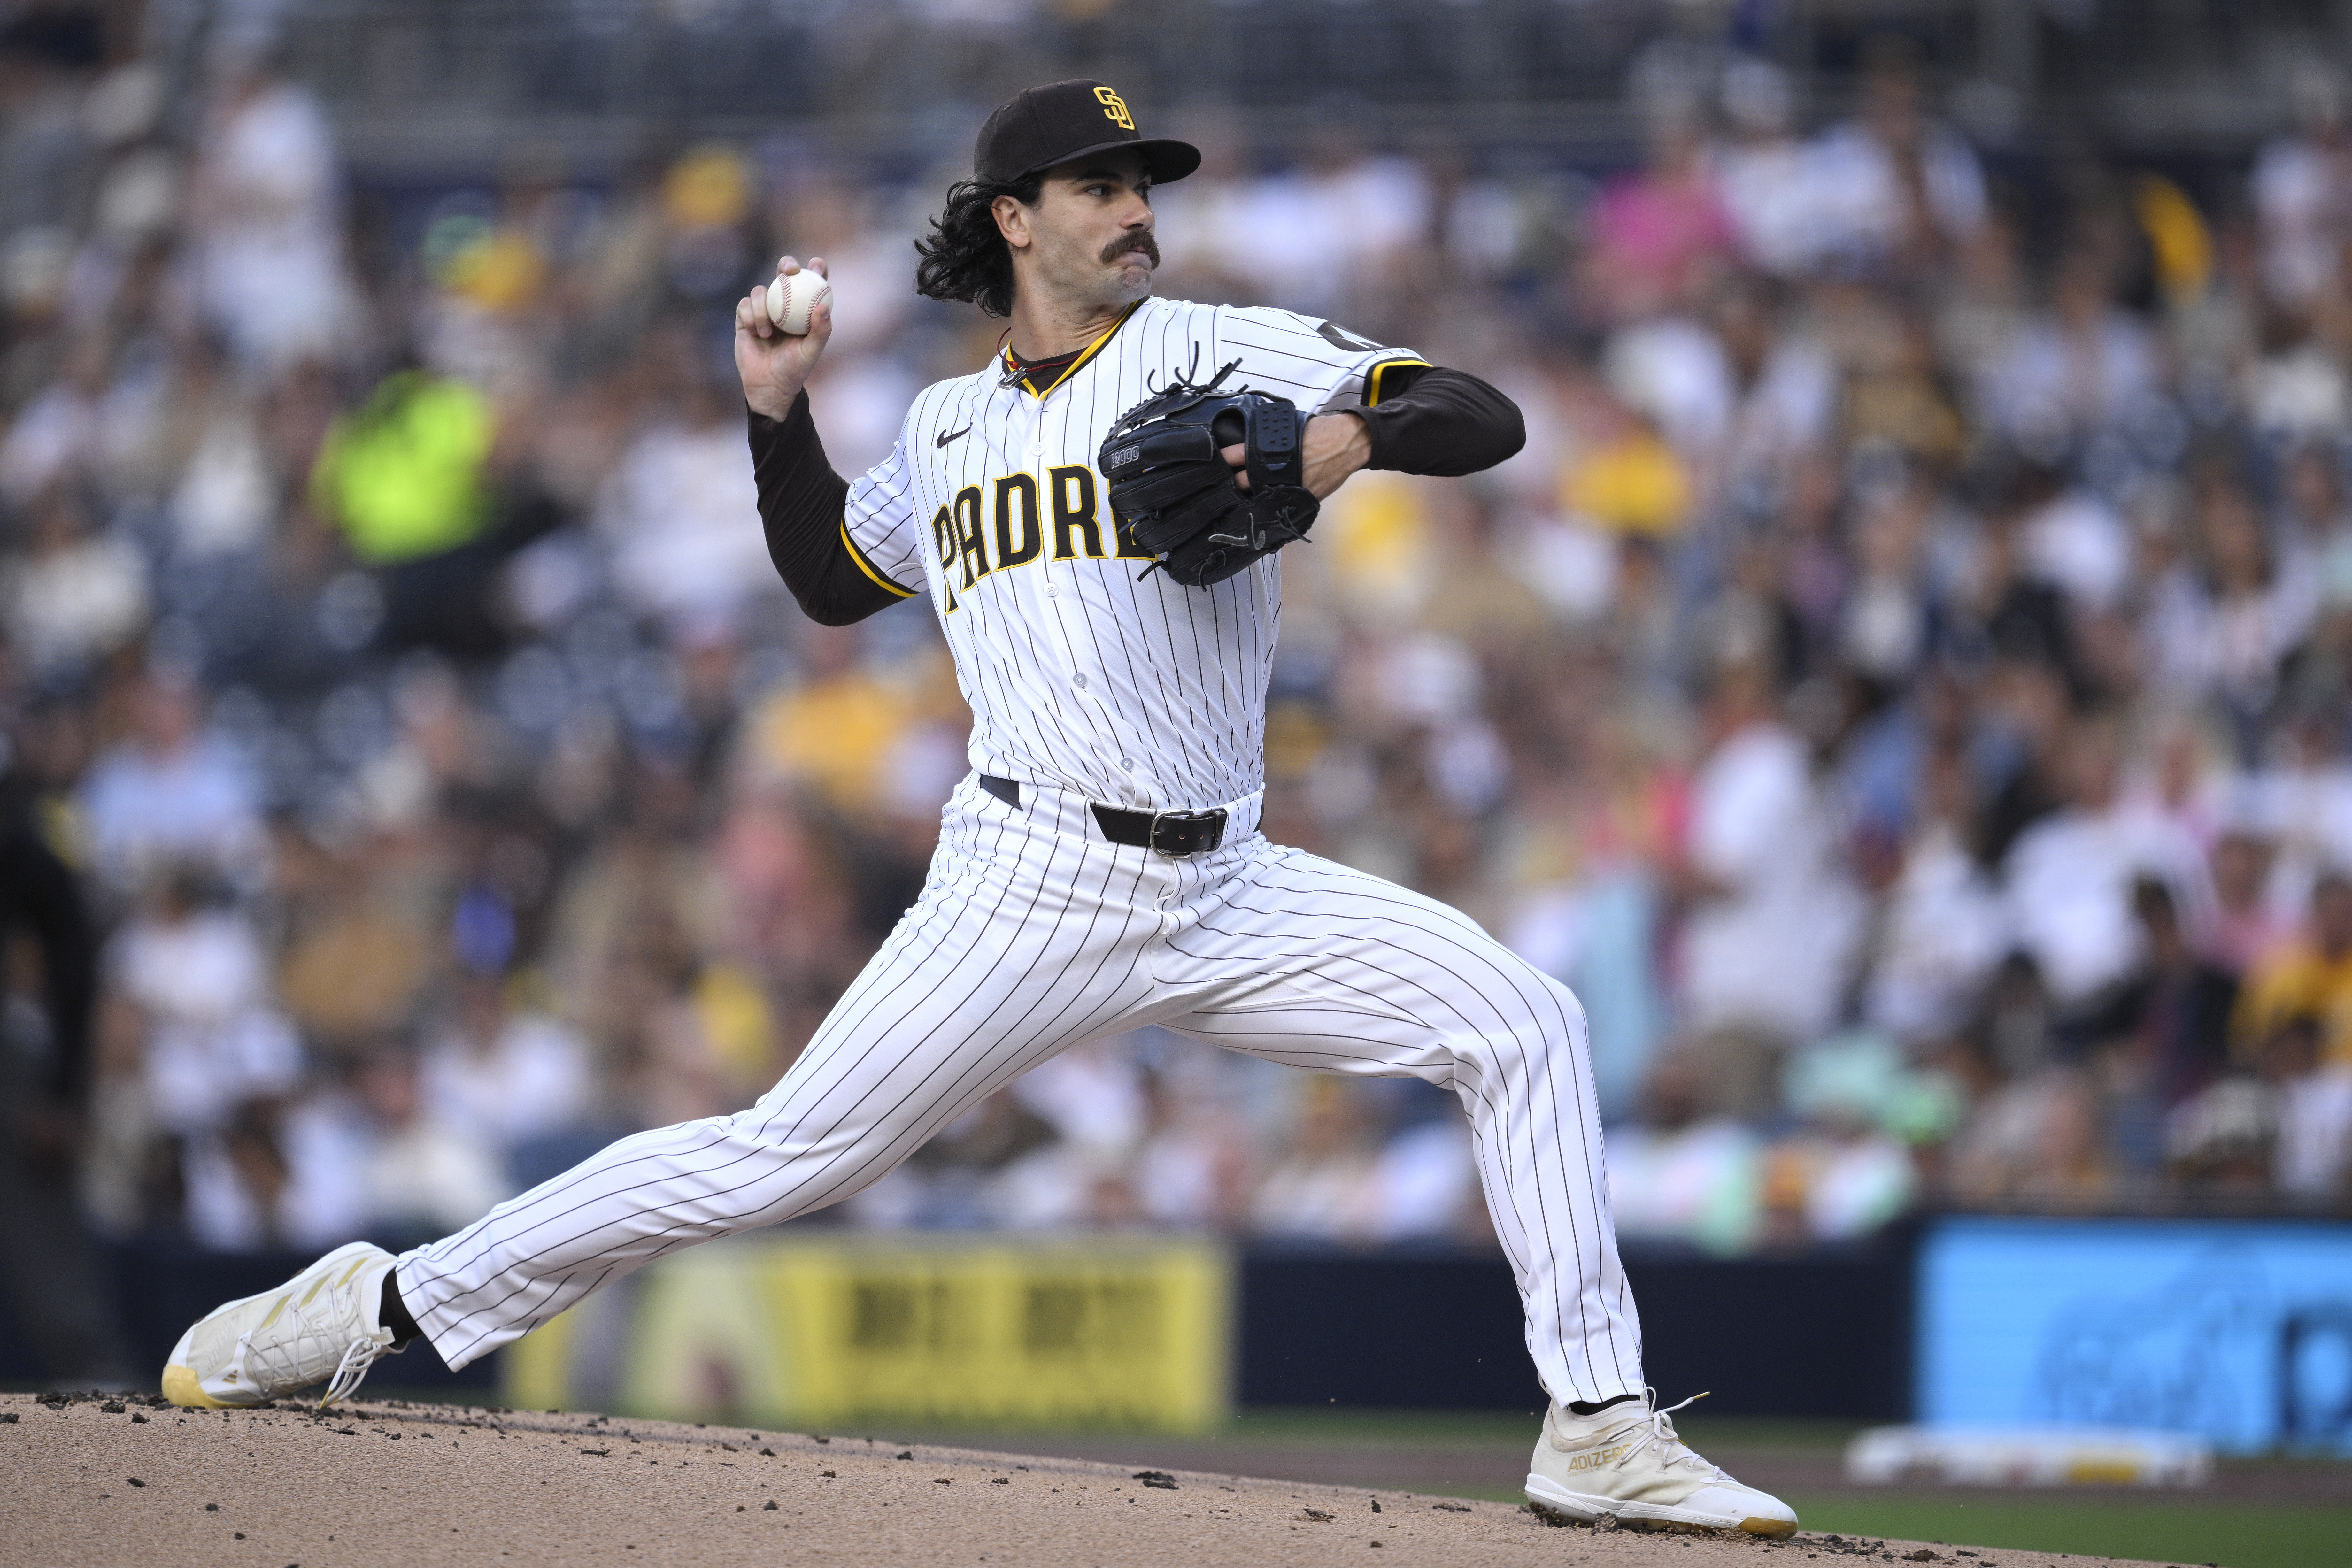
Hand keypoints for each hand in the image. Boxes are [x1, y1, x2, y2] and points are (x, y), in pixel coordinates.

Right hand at [735, 255, 832, 421]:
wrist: (769, 385)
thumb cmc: (795, 369)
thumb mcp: (811, 352)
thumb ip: (821, 330)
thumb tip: (824, 307)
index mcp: (803, 310)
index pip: (811, 284)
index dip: (815, 270)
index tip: (817, 264)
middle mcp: (784, 305)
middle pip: (783, 275)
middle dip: (786, 265)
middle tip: (789, 271)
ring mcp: (763, 310)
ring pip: (761, 291)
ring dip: (764, 307)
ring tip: (768, 332)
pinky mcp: (745, 318)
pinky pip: (745, 305)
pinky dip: (751, 316)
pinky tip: (758, 333)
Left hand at [1221, 412, 1371, 499]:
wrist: (1347, 442)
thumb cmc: (1320, 432)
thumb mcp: (1289, 428)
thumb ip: (1269, 440)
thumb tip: (1252, 446)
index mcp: (1268, 447)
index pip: (1235, 455)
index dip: (1223, 461)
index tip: (1215, 465)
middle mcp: (1274, 469)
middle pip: (1241, 482)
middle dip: (1234, 484)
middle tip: (1230, 485)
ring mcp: (1287, 485)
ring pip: (1259, 497)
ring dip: (1253, 497)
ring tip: (1250, 495)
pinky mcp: (1301, 497)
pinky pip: (1282, 505)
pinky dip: (1275, 505)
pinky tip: (1272, 503)